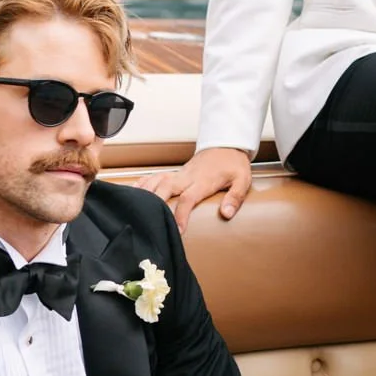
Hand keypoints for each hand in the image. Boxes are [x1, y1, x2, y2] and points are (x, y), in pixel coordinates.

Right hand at [137, 145, 252, 232]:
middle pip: (166, 188)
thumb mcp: (242, 180)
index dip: (181, 214)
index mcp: (203, 181)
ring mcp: (179, 174)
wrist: (226, 145)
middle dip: (155, 203)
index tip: (178, 230)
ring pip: (157, 180)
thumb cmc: (233, 165)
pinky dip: (143, 183)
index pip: (188, 198)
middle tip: (147, 220)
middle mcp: (187, 177)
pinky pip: (155, 176)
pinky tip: (133, 192)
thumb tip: (227, 214)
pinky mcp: (175, 173)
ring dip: (145, 193)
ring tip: (134, 208)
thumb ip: (235, 197)